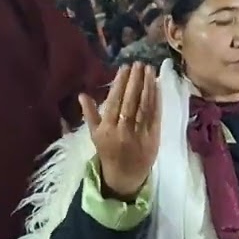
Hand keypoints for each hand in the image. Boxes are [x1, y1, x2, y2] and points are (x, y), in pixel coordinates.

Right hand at [79, 63, 159, 199]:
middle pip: (130, 102)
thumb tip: (81, 95)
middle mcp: (123, 130)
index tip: (124, 68)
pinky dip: (157, 100)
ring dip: (148, 86)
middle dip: (135, 81)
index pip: (114, 102)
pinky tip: (157, 85)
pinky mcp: (153, 137)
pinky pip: (155, 115)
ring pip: (144, 106)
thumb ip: (90, 114)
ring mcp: (140, 134)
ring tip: (149, 69)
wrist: (125, 175)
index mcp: (107, 129)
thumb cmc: (108, 151)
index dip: (120, 84)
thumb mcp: (95, 134)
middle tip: (138, 64)